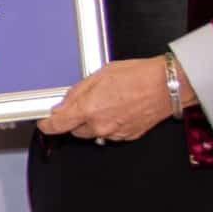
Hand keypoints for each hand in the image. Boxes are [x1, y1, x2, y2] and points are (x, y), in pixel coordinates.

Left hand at [41, 58, 183, 142]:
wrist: (168, 86)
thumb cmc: (139, 76)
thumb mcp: (100, 74)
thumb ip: (77, 92)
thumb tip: (64, 103)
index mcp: (88, 109)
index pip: (56, 125)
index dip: (47, 124)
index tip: (44, 121)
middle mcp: (99, 126)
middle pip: (74, 130)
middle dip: (76, 118)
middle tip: (87, 101)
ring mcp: (114, 133)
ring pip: (92, 133)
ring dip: (93, 122)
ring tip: (108, 102)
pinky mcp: (126, 137)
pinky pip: (109, 133)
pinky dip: (109, 123)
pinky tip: (119, 108)